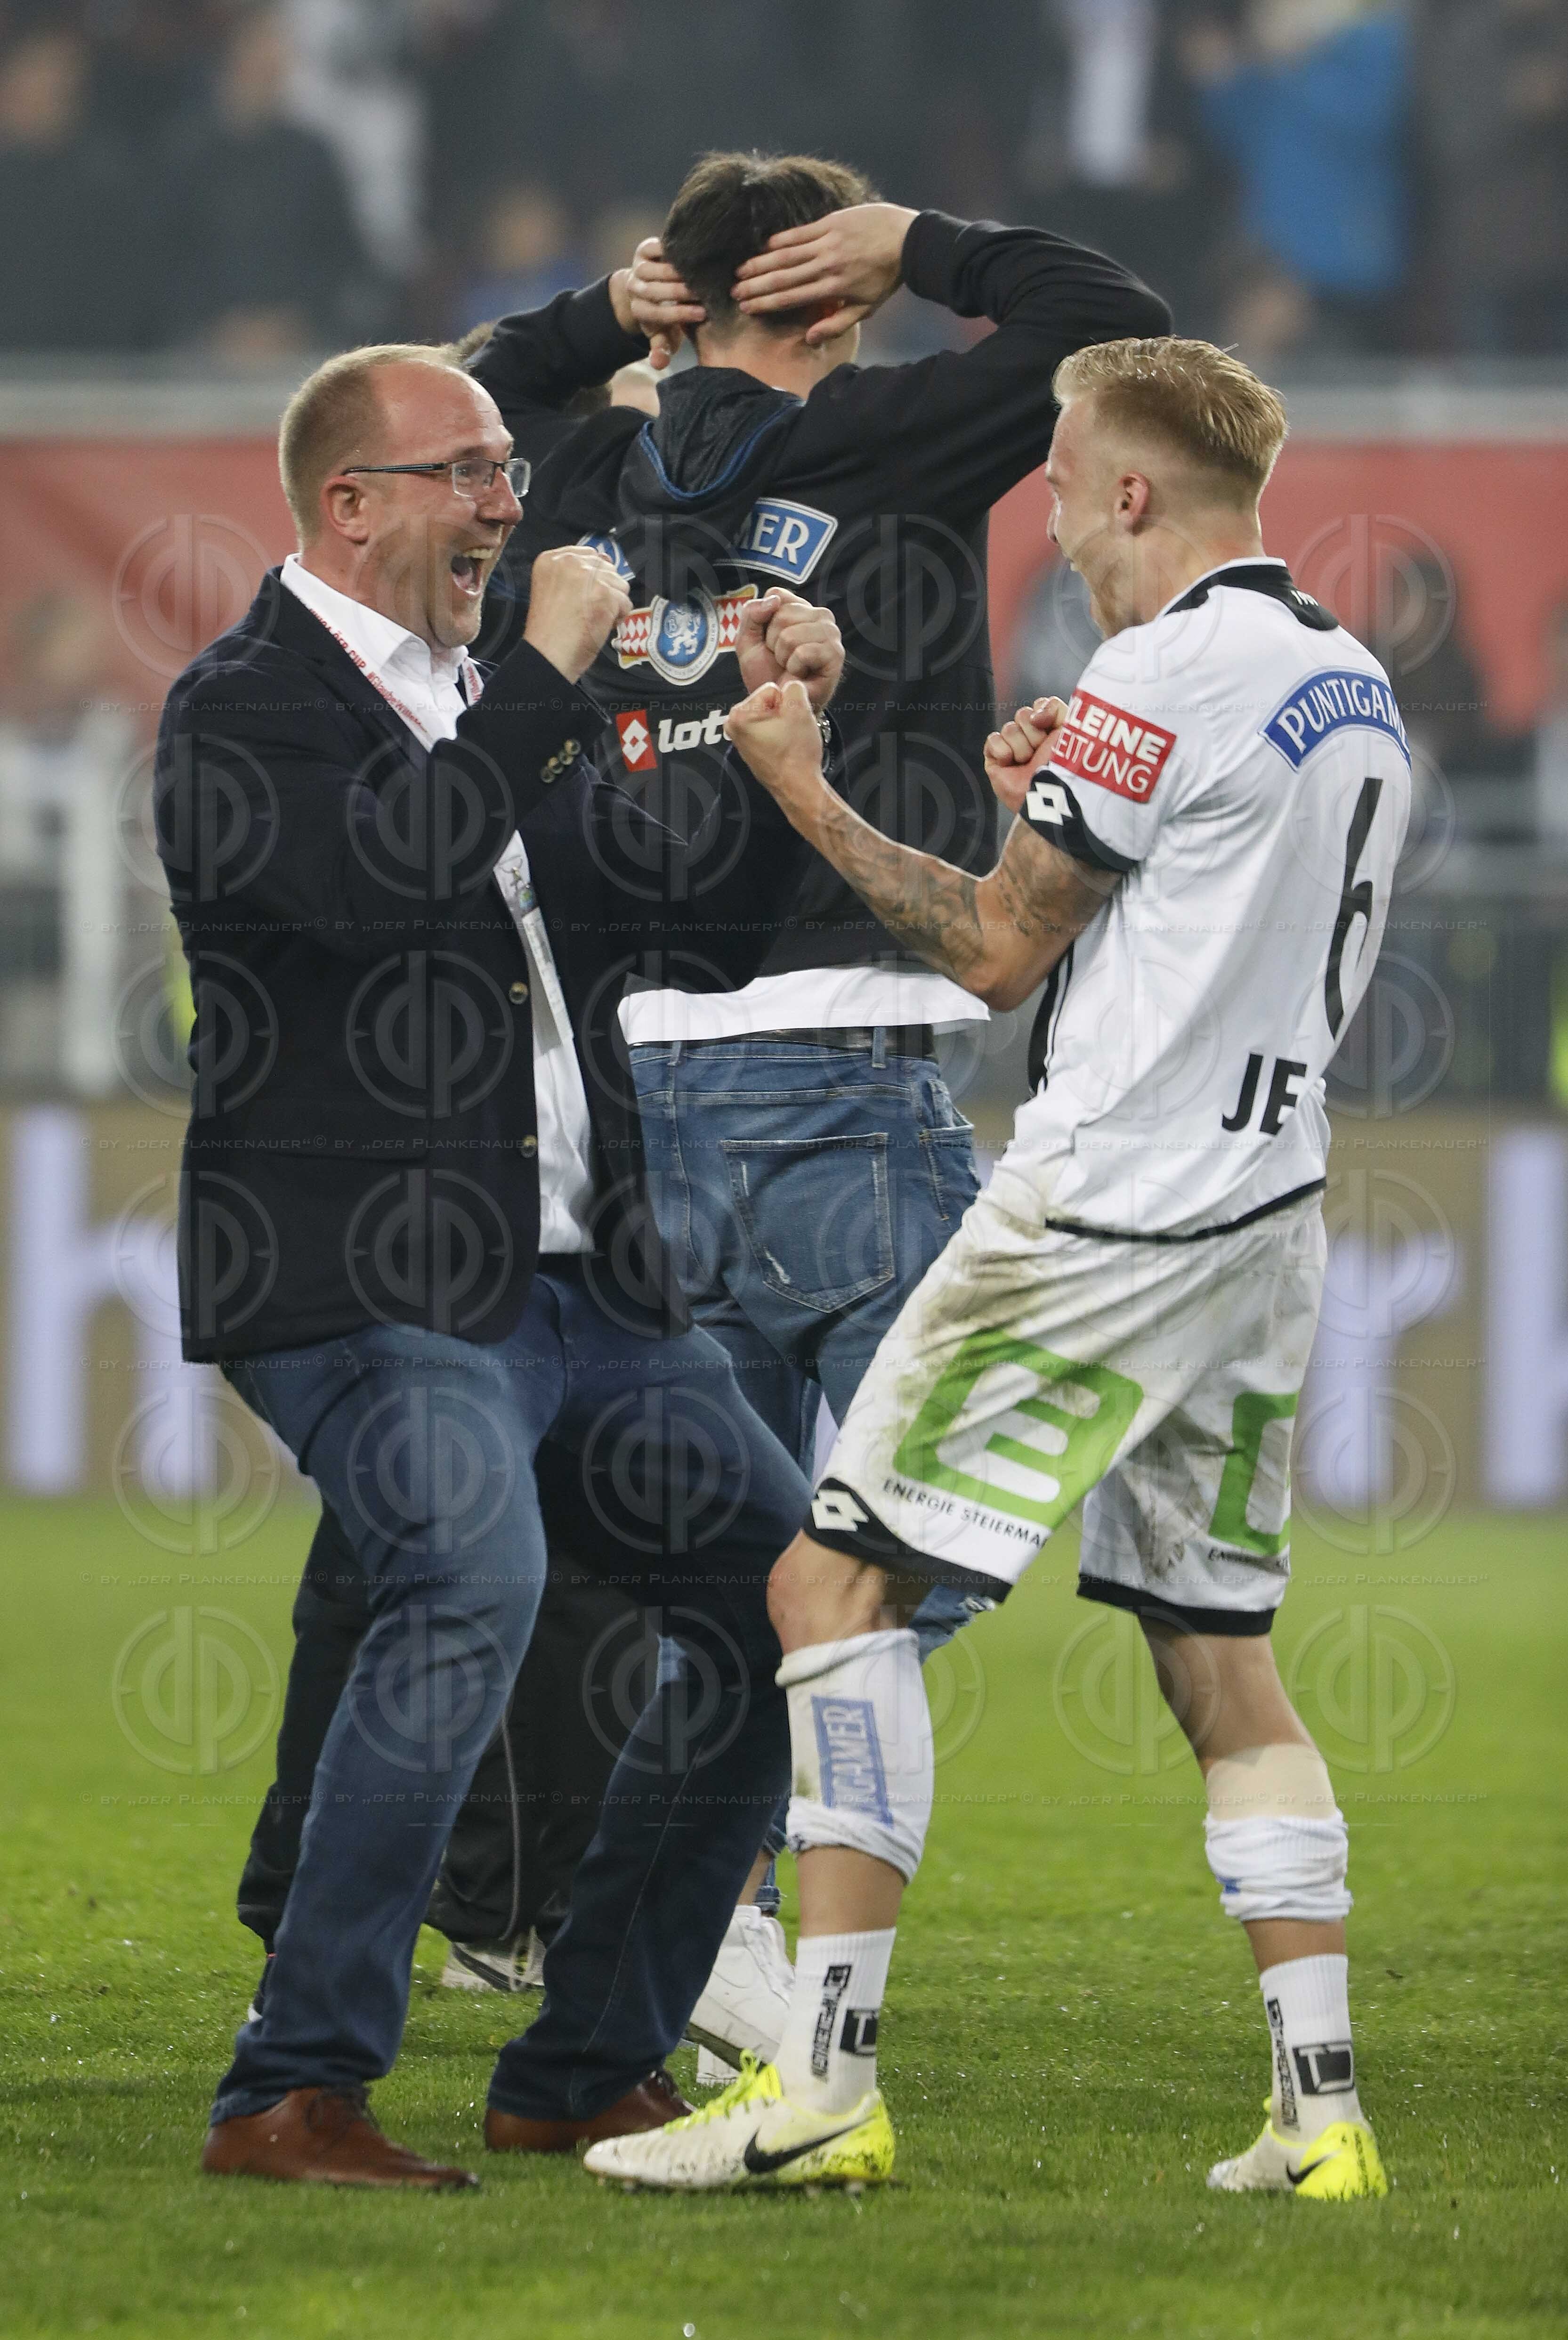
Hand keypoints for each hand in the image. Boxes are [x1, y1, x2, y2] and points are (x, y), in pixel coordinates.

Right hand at [523, 545, 631, 682]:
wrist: (548, 654)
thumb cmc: (549, 630)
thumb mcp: (553, 589)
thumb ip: (574, 573)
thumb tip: (606, 561)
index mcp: (551, 559)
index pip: (589, 555)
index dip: (594, 577)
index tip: (585, 595)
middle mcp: (570, 561)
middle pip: (606, 568)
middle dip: (604, 589)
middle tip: (589, 610)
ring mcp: (589, 576)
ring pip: (619, 584)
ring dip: (613, 603)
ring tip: (594, 618)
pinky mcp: (605, 593)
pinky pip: (625, 603)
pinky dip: (618, 617)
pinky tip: (600, 625)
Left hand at [622, 237, 704, 369]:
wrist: (650, 285)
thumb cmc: (663, 314)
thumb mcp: (664, 334)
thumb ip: (662, 348)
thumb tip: (658, 364)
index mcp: (638, 311)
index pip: (658, 314)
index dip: (681, 314)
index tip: (702, 314)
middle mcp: (633, 289)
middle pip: (655, 291)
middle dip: (680, 293)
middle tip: (702, 293)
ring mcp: (637, 267)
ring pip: (656, 269)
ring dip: (678, 272)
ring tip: (699, 275)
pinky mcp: (643, 249)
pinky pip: (657, 248)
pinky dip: (673, 251)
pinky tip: (692, 256)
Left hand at [724, 678, 829, 826]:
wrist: (798, 787)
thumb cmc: (796, 753)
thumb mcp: (800, 709)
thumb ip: (794, 687)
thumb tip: (791, 687)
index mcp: (739, 715)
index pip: (771, 689)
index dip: (787, 703)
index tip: (790, 721)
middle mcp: (733, 727)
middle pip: (768, 702)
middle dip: (783, 712)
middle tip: (791, 731)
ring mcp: (741, 740)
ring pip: (770, 716)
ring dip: (782, 723)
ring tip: (788, 740)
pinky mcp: (751, 750)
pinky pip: (768, 731)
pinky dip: (779, 735)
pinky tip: (785, 748)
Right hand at [731, 203, 918, 344]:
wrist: (907, 240)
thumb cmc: (887, 277)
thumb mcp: (866, 308)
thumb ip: (837, 324)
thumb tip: (809, 338)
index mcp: (833, 289)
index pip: (792, 298)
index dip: (767, 303)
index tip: (747, 308)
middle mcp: (825, 266)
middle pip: (783, 278)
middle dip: (756, 286)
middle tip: (734, 292)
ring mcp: (827, 243)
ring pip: (787, 255)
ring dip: (761, 263)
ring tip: (741, 271)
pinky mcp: (830, 223)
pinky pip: (800, 233)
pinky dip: (781, 240)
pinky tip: (764, 246)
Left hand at [734, 590, 843, 709]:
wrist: (778, 704)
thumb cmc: (767, 673)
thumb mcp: (748, 640)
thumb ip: (752, 614)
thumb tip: (773, 600)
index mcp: (800, 608)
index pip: (776, 595)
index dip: (765, 622)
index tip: (770, 641)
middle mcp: (819, 615)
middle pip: (782, 614)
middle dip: (773, 642)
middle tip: (781, 658)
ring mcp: (830, 633)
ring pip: (791, 634)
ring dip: (783, 656)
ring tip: (790, 666)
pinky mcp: (835, 653)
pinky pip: (803, 652)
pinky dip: (794, 667)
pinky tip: (801, 673)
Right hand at [984, 697, 1067, 814]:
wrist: (1047, 797)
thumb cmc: (1063, 769)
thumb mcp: (1070, 731)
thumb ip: (1058, 708)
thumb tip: (1034, 713)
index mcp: (1051, 729)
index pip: (1040, 704)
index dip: (1044, 712)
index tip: (1048, 726)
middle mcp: (1032, 736)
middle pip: (1023, 714)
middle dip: (1034, 733)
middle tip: (1040, 752)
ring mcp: (1013, 747)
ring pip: (1009, 728)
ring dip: (1021, 747)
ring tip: (1027, 763)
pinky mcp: (996, 759)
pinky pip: (993, 739)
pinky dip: (1003, 752)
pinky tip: (1011, 764)